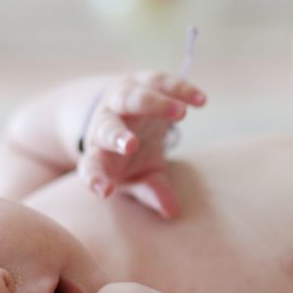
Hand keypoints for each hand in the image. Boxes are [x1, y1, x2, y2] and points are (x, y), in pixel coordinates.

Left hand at [78, 72, 205, 218]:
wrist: (119, 111)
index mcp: (99, 154)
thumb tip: (173, 211)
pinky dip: (179, 90)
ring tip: (181, 114)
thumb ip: (152, 192)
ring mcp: (120, 100)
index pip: (91, 167)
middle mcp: (104, 124)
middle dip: (116, 137)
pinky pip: (159, 82)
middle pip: (106, 128)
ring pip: (132, 97)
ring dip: (154, 104)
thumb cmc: (128, 155)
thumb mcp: (139, 176)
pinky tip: (201, 100)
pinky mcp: (139, 81)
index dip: (95, 179)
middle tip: (130, 146)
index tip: (105, 191)